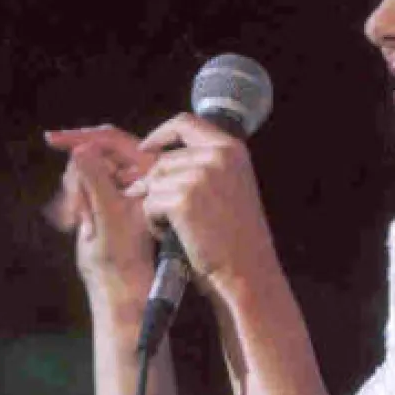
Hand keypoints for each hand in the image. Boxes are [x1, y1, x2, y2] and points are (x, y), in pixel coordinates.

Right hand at [43, 124, 157, 300]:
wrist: (119, 285)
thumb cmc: (122, 255)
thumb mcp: (107, 212)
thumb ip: (95, 178)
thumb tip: (80, 148)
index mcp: (150, 173)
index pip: (112, 140)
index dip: (80, 137)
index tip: (51, 139)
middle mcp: (138, 176)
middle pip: (94, 155)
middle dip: (78, 182)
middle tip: (76, 212)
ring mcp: (122, 187)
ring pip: (83, 171)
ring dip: (75, 195)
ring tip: (81, 224)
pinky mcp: (107, 199)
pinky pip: (81, 186)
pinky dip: (74, 202)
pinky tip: (75, 223)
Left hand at [131, 113, 274, 299]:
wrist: (247, 270)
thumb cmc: (237, 238)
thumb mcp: (232, 187)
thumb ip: (206, 165)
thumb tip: (158, 156)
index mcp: (232, 149)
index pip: (185, 123)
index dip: (160, 134)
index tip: (146, 149)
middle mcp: (218, 156)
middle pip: (164, 160)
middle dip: (157, 187)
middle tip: (165, 214)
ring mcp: (200, 176)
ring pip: (154, 182)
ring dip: (157, 207)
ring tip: (178, 228)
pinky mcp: (183, 199)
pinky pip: (150, 203)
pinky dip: (154, 222)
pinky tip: (173, 236)